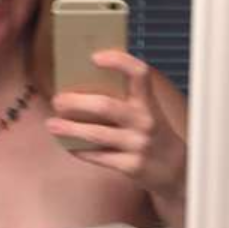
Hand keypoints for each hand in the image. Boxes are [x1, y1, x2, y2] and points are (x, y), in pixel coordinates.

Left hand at [47, 51, 185, 200]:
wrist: (176, 171)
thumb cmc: (154, 135)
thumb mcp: (149, 112)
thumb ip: (127, 98)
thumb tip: (88, 80)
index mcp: (149, 103)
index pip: (139, 74)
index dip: (119, 62)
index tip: (95, 57)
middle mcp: (145, 122)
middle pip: (106, 107)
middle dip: (77, 102)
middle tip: (58, 100)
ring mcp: (137, 145)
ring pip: (97, 135)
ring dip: (70, 129)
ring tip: (52, 125)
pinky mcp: (131, 167)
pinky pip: (98, 157)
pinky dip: (80, 151)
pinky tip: (68, 145)